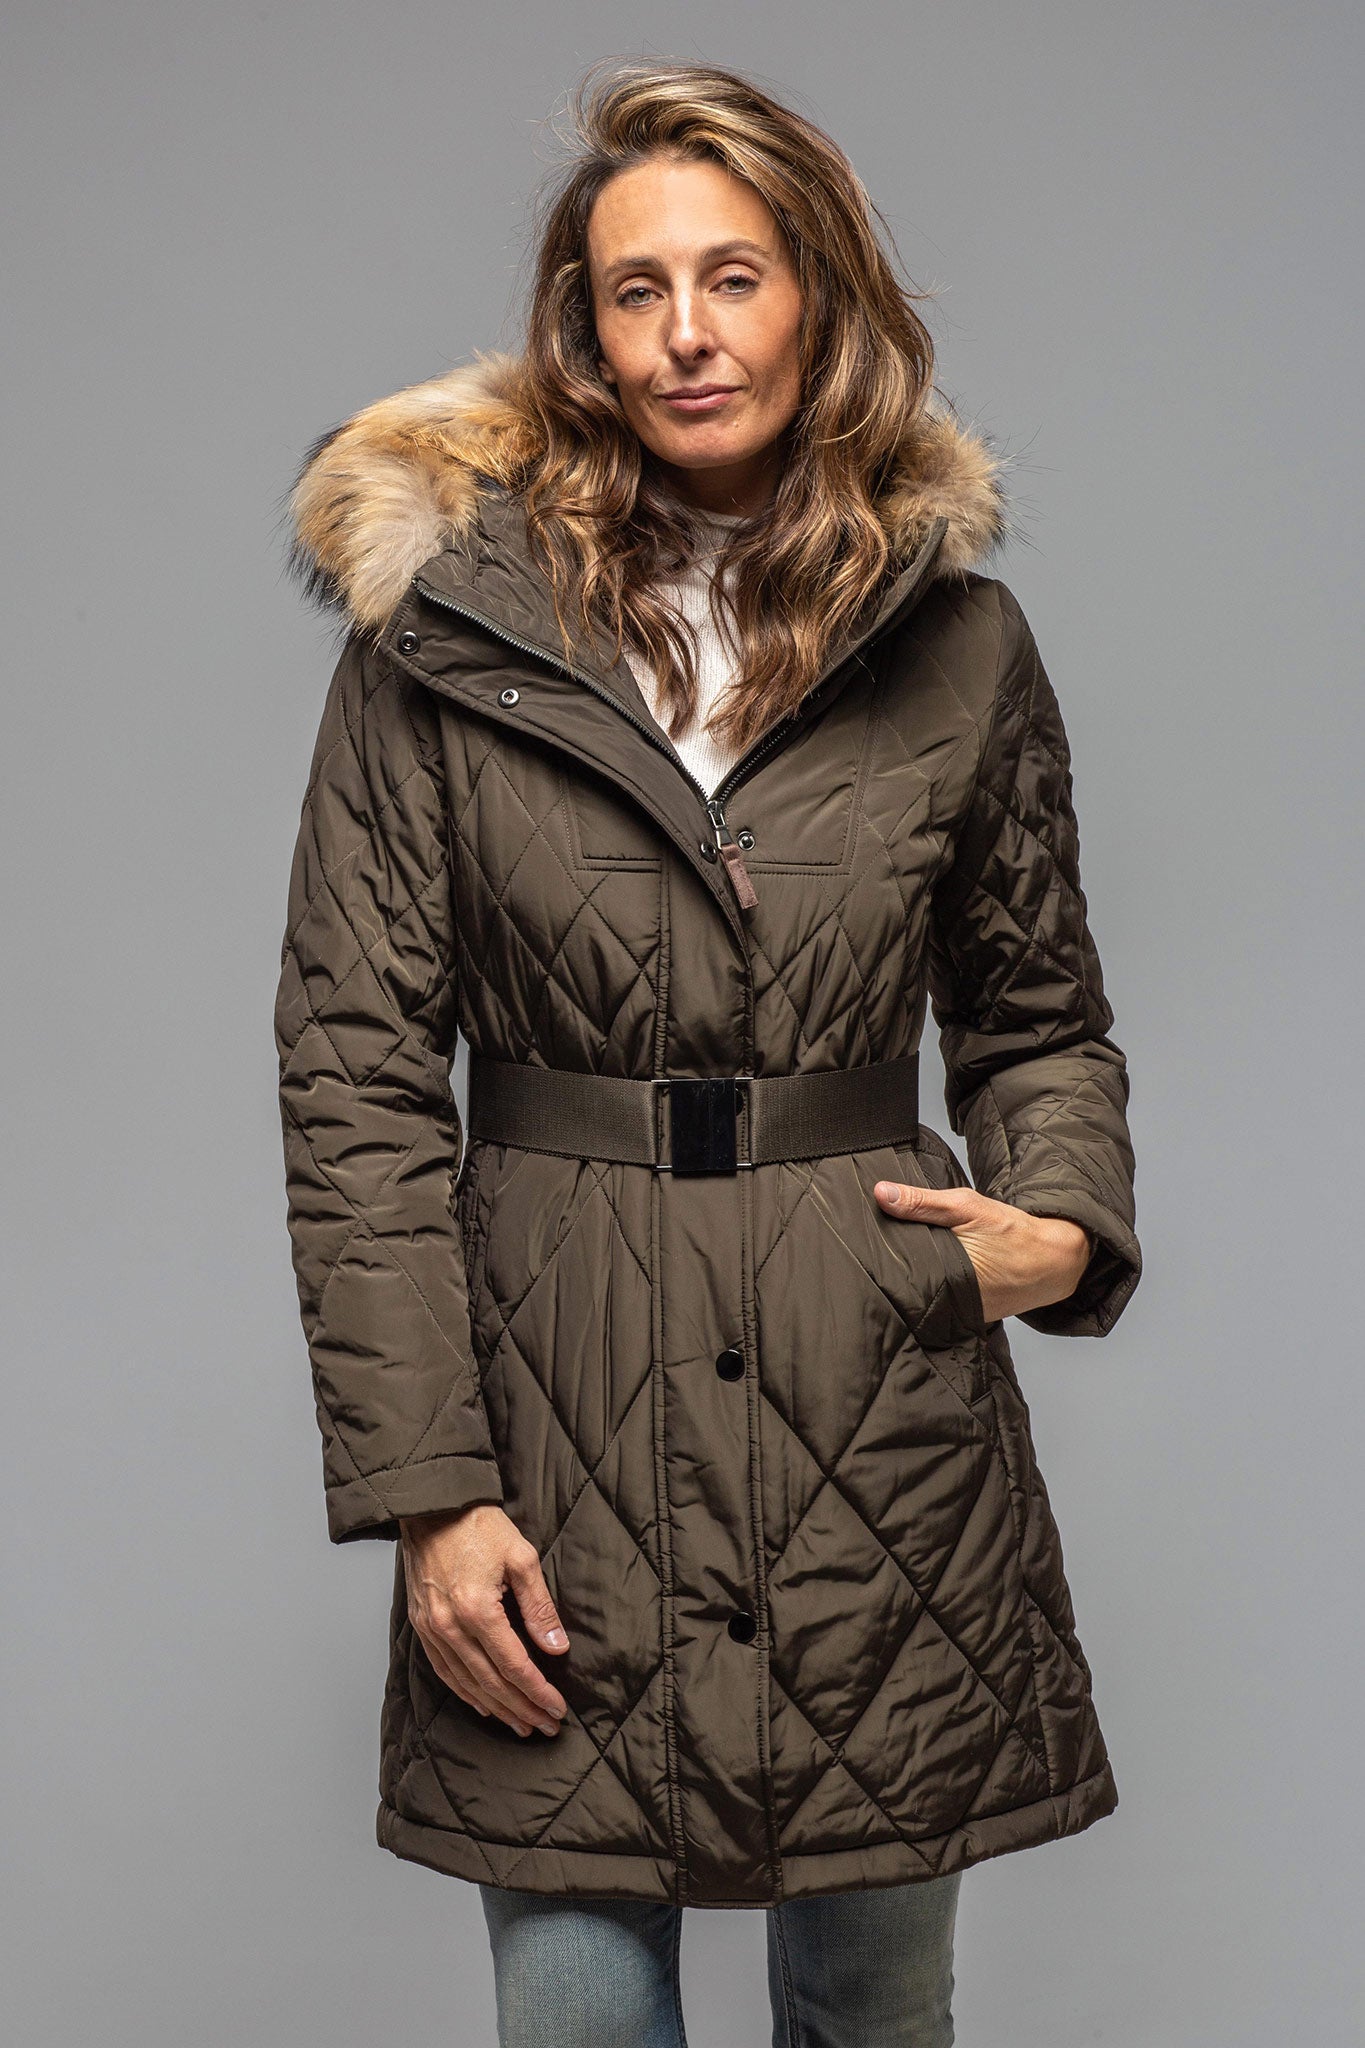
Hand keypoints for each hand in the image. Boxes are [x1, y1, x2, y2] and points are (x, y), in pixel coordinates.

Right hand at [397, 1503, 569, 1738]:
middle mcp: (450, 1626)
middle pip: (491, 1682)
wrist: (432, 1505)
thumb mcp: (521, 1557)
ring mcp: (432, 1629)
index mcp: (477, 1609)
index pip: (514, 1665)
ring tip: (520, 1723)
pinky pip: (444, 1671)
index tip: (557, 1709)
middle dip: (522, 1708)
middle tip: (545, 1726)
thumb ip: (539, 1606)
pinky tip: (482, 1703)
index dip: (538, 1691)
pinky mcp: (421, 1625)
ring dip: (496, 1708)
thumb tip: (556, 1647)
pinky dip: (465, 1692)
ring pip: (467, 1683)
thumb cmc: (477, 1525)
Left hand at [872, 1179, 1093, 1324]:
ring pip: (925, 1296)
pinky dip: (936, 1288)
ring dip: (914, 1280)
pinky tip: (929, 1273)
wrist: (1055, 1260)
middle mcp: (951, 1303)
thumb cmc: (1012, 1232)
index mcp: (946, 1278)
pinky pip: (944, 1302)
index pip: (896, 1274)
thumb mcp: (967, 1207)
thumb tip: (881, 1193)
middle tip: (876, 1251)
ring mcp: (962, 1314)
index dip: (879, 1260)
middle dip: (894, 1270)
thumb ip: (923, 1202)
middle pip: (908, 1286)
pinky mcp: (971, 1317)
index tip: (862, 1245)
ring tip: (898, 1262)